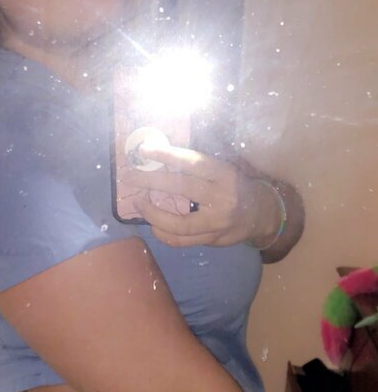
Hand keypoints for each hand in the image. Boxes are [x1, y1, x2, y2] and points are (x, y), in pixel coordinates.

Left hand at [119, 140, 276, 248]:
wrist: (262, 214)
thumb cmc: (236, 185)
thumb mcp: (224, 168)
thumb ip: (198, 164)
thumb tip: (160, 155)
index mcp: (225, 174)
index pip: (192, 162)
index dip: (167, 155)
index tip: (145, 150)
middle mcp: (222, 199)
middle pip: (181, 188)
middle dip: (151, 181)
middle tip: (129, 177)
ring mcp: (217, 223)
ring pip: (177, 223)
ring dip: (152, 214)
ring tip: (139, 203)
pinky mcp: (212, 240)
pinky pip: (180, 241)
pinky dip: (162, 233)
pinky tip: (153, 224)